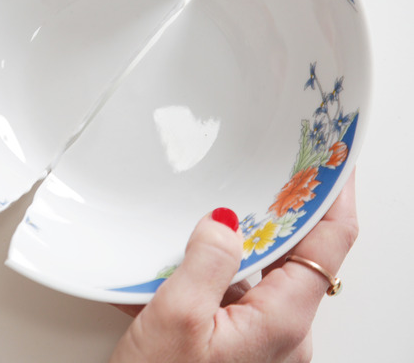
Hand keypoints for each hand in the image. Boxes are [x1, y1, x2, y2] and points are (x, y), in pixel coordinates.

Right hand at [111, 169, 357, 362]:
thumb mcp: (175, 318)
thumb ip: (207, 260)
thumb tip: (226, 219)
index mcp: (281, 322)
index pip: (329, 244)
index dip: (335, 196)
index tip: (335, 160)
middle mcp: (283, 335)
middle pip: (296, 257)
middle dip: (277, 215)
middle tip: (265, 172)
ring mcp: (261, 344)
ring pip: (258, 276)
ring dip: (231, 248)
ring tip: (199, 223)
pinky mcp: (236, 350)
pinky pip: (232, 298)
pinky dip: (208, 279)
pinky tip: (170, 274)